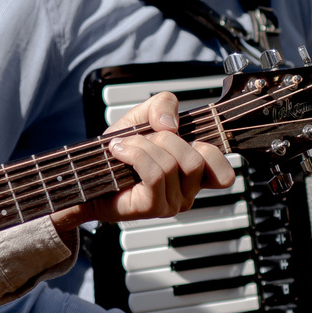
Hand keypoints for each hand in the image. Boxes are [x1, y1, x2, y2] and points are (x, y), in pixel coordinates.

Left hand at [56, 91, 237, 233]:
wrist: (87, 175)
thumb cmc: (119, 150)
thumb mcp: (143, 116)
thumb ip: (163, 105)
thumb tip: (171, 124)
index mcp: (194, 174)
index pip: (225, 174)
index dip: (212, 150)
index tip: (183, 135)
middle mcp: (188, 192)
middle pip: (197, 160)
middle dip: (166, 139)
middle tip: (144, 138)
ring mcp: (171, 203)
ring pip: (173, 165)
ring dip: (143, 146)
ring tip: (124, 145)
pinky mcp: (152, 207)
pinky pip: (155, 174)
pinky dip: (135, 154)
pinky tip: (119, 151)